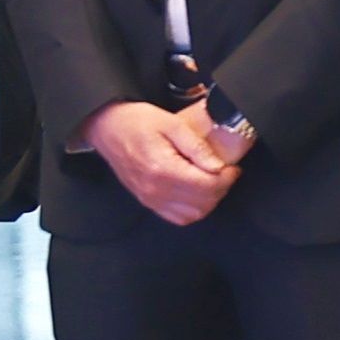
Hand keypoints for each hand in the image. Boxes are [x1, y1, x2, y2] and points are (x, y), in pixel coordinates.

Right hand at [87, 97, 243, 228]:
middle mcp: (155, 190)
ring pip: (192, 215)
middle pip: (203, 204)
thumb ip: (197, 147)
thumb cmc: (137, 121)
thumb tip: (218, 167)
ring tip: (212, 181)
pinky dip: (192, 210)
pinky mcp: (147, 202)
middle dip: (221, 189)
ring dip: (209, 201)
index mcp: (163, 169)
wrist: (107, 128)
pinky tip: (196, 192)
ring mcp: (150, 199)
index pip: (207, 187)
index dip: (227, 178)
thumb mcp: (172, 124)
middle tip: (225, 173)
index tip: (232, 167)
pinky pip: (177, 218)